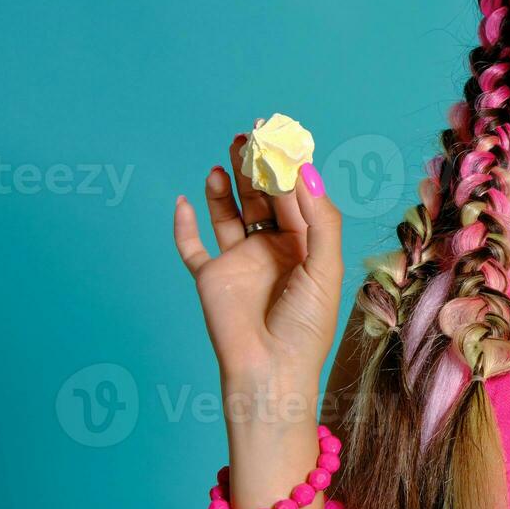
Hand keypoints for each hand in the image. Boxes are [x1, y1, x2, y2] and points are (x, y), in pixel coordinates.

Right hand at [171, 129, 344, 389]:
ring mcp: (239, 262)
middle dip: (256, 169)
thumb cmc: (306, 326)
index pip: (297, 199)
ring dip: (228, 186)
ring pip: (230, 213)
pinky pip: (191, 246)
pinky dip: (184, 224)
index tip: (282, 140)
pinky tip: (185, 200)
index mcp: (305, 247)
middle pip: (263, 199)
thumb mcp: (325, 267)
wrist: (270, 371)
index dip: (289, 170)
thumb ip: (320, 220)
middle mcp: (272, 250)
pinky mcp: (210, 277)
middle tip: (249, 137)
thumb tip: (307, 173)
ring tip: (228, 156)